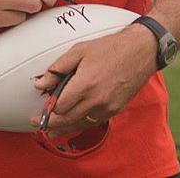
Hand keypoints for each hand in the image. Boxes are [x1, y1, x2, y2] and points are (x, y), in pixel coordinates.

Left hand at [31, 23, 158, 137]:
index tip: (41, 107)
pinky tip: (73, 124)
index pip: (59, 107)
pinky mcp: (115, 110)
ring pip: (80, 125)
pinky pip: (93, 122)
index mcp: (85, 84)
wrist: (141, 51)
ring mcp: (107, 107)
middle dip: (50, 123)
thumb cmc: (112, 48)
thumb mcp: (80, 50)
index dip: (48, 108)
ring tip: (51, 131)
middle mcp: (96, 100)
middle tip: (38, 123)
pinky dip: (81, 124)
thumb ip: (58, 68)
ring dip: (64, 128)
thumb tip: (41, 83)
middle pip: (67, 120)